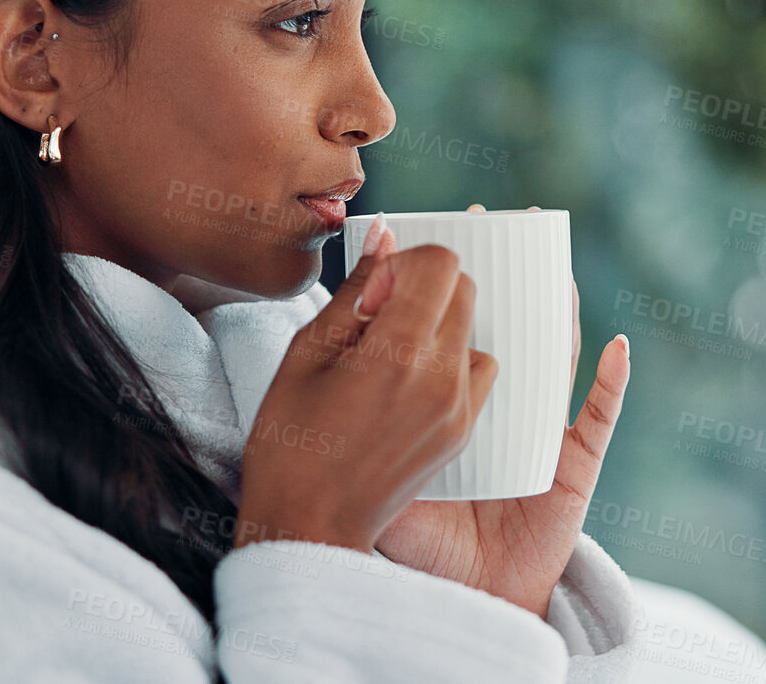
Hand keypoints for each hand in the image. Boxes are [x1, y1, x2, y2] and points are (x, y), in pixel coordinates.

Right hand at [233, 219, 499, 554]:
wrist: (308, 528)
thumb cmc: (289, 442)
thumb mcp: (306, 355)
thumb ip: (354, 292)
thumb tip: (386, 237)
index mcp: (397, 354)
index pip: (442, 264)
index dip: (405, 262)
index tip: (372, 291)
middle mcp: (440, 379)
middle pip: (464, 290)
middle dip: (424, 287)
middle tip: (376, 320)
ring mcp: (458, 409)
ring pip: (472, 330)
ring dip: (438, 326)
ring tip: (389, 357)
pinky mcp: (461, 432)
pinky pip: (475, 372)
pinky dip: (449, 362)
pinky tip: (406, 384)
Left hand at [370, 203, 631, 619]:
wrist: (451, 601)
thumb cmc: (412, 539)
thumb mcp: (374, 454)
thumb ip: (362, 397)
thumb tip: (348, 327)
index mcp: (451, 400)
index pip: (460, 329)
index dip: (458, 281)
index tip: (450, 233)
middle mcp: (499, 410)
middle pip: (513, 333)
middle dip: (512, 279)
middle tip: (507, 226)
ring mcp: (540, 436)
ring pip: (556, 362)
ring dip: (562, 312)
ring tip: (560, 266)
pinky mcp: (571, 471)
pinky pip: (597, 422)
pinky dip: (610, 384)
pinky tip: (614, 348)